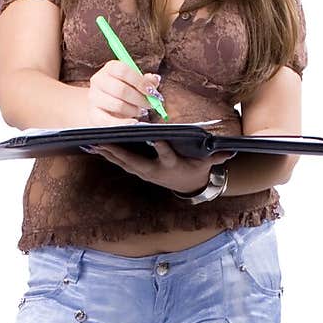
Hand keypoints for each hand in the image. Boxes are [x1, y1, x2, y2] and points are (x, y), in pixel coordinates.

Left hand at [79, 139, 237, 192]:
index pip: (166, 154)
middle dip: (118, 151)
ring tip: (91, 142)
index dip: (161, 146)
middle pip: (134, 160)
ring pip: (122, 161)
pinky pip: (119, 162)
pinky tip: (93, 146)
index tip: (155, 136)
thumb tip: (231, 152)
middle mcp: (153, 170)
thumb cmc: (195, 169)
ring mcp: (143, 171)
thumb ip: (217, 157)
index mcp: (171, 165)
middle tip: (103, 141)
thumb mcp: (207, 164)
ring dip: (106, 153)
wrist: (187, 186)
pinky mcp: (137, 170)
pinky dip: (107, 154)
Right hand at [86, 60, 162, 125]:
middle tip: (149, 104)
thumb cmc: (121, 92)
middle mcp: (99, 80)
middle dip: (139, 99)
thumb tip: (155, 80)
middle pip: (121, 89)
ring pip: (118, 105)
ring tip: (139, 111)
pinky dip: (124, 123)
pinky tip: (133, 122)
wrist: (102, 105)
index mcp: (110, 68)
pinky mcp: (94, 114)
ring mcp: (94, 98)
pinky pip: (110, 121)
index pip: (123, 71)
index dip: (140, 82)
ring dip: (133, 110)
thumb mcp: (134, 82)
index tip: (152, 91)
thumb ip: (146, 80)